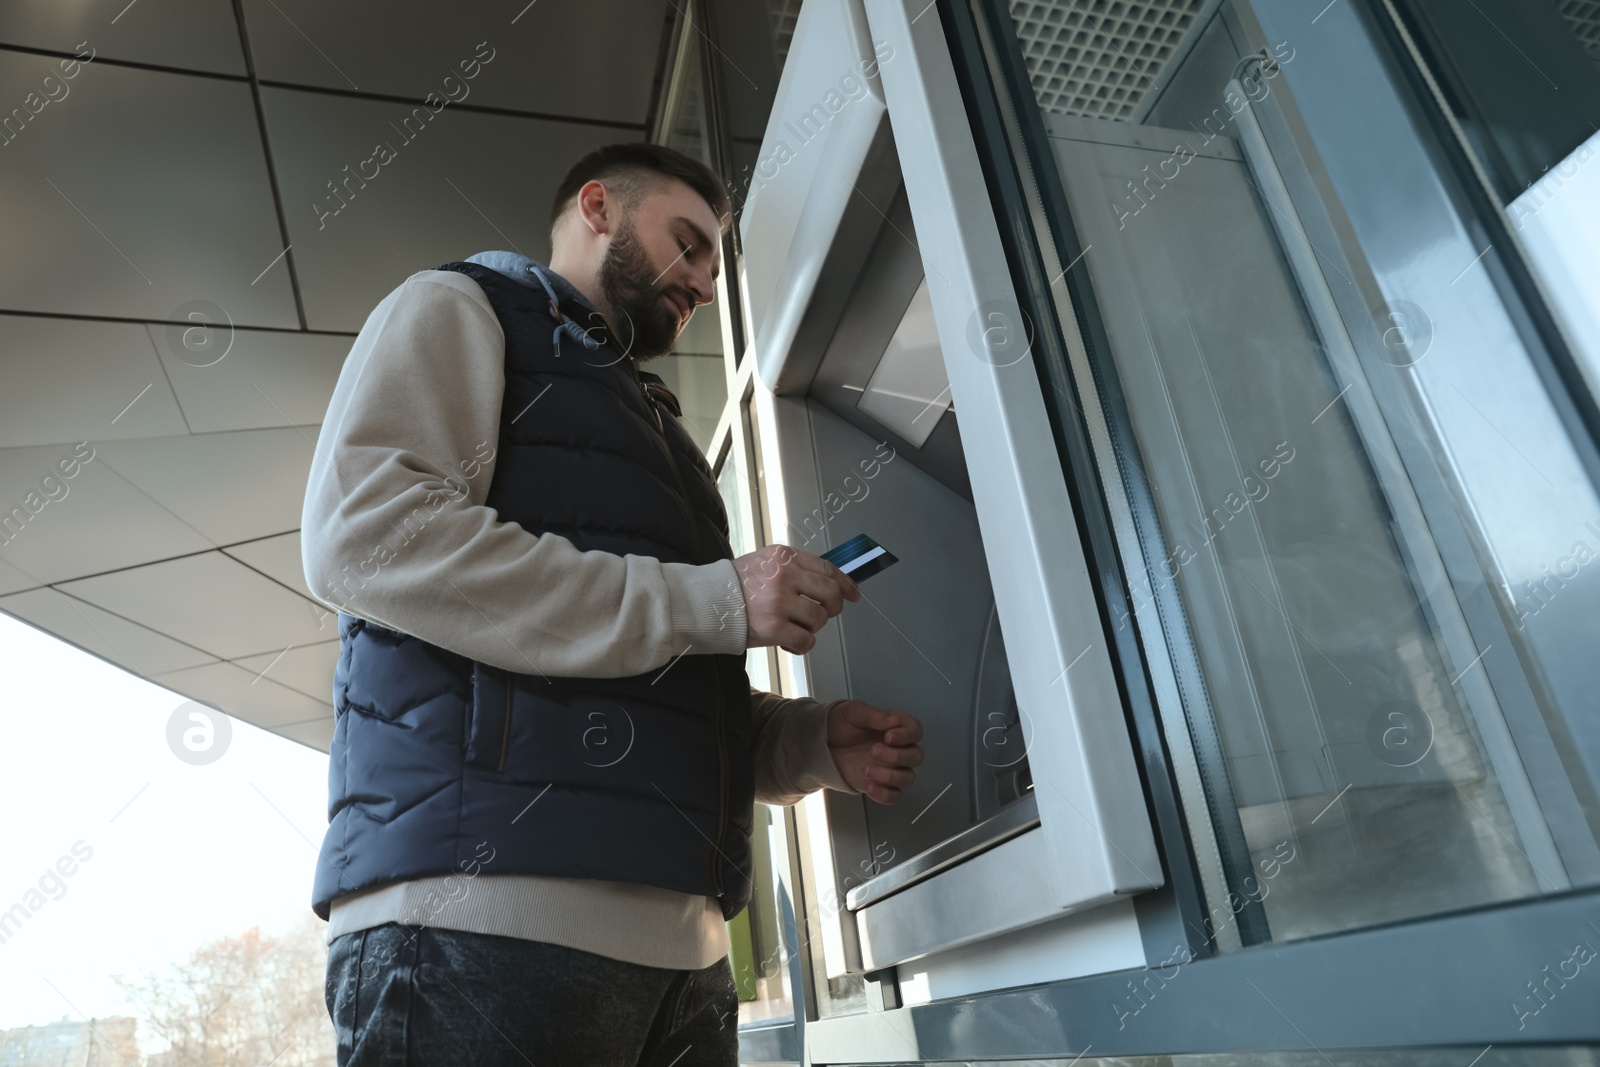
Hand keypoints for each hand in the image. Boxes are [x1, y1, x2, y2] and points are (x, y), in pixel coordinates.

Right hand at [733, 544, 860, 654]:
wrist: (704, 602)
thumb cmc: (734, 586)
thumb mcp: (764, 563)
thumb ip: (793, 569)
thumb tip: (829, 583)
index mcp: (784, 556)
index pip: (827, 568)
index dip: (845, 584)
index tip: (853, 595)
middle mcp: (784, 576)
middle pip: (830, 593)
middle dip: (832, 608)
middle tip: (823, 615)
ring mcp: (779, 602)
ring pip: (819, 618)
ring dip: (811, 628)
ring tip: (794, 627)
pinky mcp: (773, 627)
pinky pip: (806, 640)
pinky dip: (802, 645)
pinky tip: (789, 643)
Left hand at [826, 700, 923, 803]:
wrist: (823, 744)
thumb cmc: (840, 725)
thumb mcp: (853, 712)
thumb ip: (874, 716)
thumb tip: (893, 720)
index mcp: (895, 727)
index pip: (915, 731)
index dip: (907, 735)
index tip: (889, 736)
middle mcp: (897, 748)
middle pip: (916, 756)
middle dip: (897, 756)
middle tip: (874, 750)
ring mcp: (890, 768)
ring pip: (908, 777)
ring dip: (890, 776)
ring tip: (867, 769)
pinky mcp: (881, 785)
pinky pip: (894, 796)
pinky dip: (885, 794)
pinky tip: (870, 786)